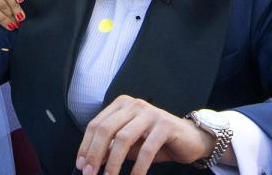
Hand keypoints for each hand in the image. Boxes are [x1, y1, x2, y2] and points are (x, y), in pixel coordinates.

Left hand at [76, 95, 213, 174]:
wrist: (190, 139)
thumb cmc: (156, 142)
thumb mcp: (130, 144)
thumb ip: (111, 148)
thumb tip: (89, 161)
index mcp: (121, 105)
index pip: (96, 124)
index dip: (86, 146)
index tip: (81, 165)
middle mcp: (134, 105)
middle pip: (106, 129)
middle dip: (95, 154)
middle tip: (89, 174)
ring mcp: (150, 113)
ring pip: (123, 138)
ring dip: (113, 163)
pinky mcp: (165, 125)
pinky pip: (146, 149)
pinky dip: (138, 167)